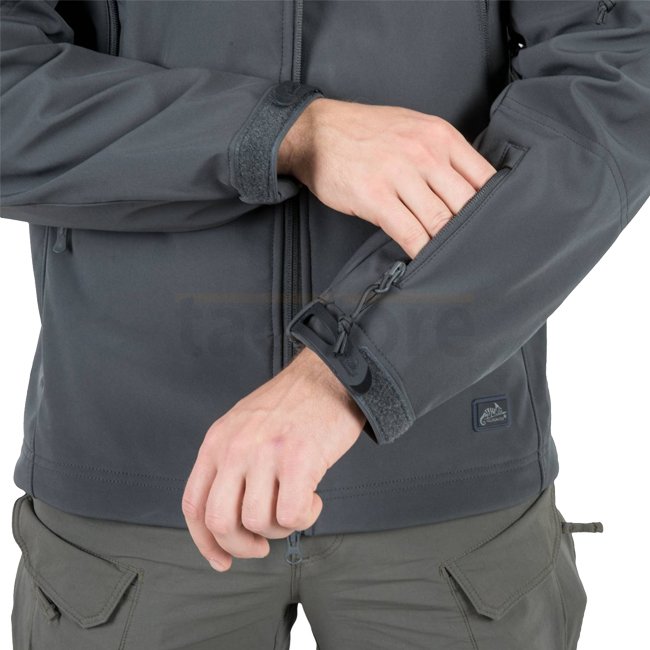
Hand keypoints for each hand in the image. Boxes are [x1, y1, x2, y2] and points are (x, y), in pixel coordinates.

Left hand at [182, 346, 365, 571]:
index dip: (204, 543)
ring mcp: (265, 453)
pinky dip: (305, 518)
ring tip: (296, 505)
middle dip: (240, 547)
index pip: (193, 505)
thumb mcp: (244, 426)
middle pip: (219, 522)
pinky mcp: (298, 459)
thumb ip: (230, 464)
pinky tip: (314, 498)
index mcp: (216, 441)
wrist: (329, 376)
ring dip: (280, 528)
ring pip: (258, 523)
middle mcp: (235, 447)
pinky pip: (292, 516)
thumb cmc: (293, 405)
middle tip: (261, 545)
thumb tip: (230, 519)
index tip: (221, 560)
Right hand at [278, 98, 496, 258]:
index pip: (484, 178)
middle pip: (466, 203)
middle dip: (474, 231)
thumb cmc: (365, 133)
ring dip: (448, 246)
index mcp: (441, 136)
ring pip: (441, 221)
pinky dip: (421, 252)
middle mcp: (425, 153)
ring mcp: (400, 175)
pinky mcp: (376, 197)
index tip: (494, 227)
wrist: (316, 131)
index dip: (494, 207)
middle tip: (479, 253)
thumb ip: (442, 154)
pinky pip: (410, 233)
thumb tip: (467, 188)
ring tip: (455, 262)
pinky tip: (425, 261)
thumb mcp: (413, 128)